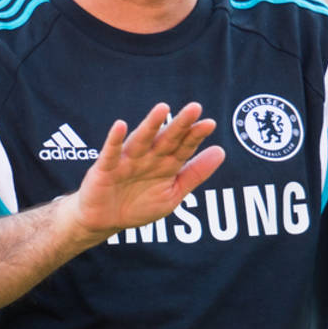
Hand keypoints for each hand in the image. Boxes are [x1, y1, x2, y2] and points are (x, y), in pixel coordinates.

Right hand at [69, 102, 225, 240]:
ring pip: (141, 140)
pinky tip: (120, 125)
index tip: (210, 124)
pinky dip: (115, 139)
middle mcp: (148, 157)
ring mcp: (127, 161)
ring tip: (163, 109)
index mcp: (166, 163)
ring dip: (151, 125)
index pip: (184, 147)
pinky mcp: (106, 168)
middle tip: (195, 108)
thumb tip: (221, 151)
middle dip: (180, 125)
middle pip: (167, 139)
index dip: (196, 136)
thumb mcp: (172, 193)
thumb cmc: (139, 204)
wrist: (106, 221)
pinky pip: (111, 153)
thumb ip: (195, 173)